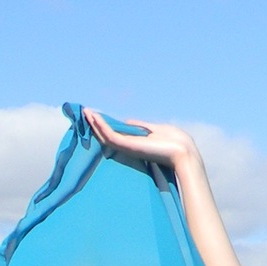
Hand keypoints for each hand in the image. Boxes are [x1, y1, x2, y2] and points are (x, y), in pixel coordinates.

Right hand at [85, 108, 199, 172]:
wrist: (182, 153)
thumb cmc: (174, 142)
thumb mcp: (155, 128)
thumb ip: (141, 126)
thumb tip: (127, 122)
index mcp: (135, 143)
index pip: (116, 133)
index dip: (106, 124)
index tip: (96, 115)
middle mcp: (129, 147)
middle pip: (107, 135)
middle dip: (95, 124)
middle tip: (84, 113)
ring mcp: (128, 147)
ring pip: (105, 136)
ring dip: (94, 123)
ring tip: (85, 112)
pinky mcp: (128, 146)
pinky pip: (110, 135)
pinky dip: (101, 126)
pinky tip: (93, 117)